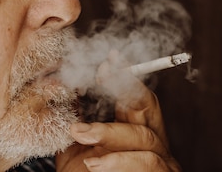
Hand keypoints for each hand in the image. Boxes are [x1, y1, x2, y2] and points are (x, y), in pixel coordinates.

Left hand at [56, 52, 180, 171]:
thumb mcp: (74, 150)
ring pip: (145, 136)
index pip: (134, 96)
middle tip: (102, 73)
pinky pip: (146, 162)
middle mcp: (153, 143)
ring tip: (80, 133)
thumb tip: (60, 85)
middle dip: (126, 86)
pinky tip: (94, 162)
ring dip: (109, 131)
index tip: (107, 60)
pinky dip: (119, 160)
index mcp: (133, 131)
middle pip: (148, 106)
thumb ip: (73, 120)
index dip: (123, 76)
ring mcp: (161, 163)